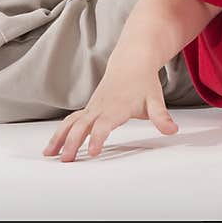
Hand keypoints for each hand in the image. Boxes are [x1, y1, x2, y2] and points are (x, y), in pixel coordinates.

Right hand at [42, 48, 178, 161]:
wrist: (132, 62)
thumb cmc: (143, 83)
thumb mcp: (155, 99)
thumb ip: (161, 116)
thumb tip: (172, 130)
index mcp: (116, 107)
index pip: (104, 124)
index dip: (97, 137)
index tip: (92, 152)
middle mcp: (100, 107)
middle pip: (82, 125)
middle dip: (72, 142)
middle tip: (66, 160)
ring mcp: (92, 107)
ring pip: (71, 122)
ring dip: (59, 138)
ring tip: (49, 155)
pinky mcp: (89, 108)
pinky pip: (71, 121)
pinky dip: (60, 133)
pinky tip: (52, 148)